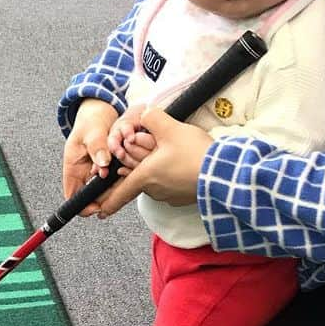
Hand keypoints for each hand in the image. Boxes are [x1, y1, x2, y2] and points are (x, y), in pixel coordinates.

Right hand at [62, 99, 118, 215]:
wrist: (100, 111)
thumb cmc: (90, 120)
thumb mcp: (92, 132)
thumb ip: (97, 147)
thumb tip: (102, 164)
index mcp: (73, 166)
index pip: (72, 194)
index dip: (82, 205)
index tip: (96, 208)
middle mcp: (84, 171)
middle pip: (91, 195)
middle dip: (104, 198)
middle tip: (117, 194)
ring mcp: (97, 171)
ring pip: (105, 189)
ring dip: (114, 188)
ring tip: (124, 179)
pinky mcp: (110, 168)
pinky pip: (115, 180)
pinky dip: (122, 179)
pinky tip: (129, 173)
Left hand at [94, 108, 213, 216]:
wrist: (225, 173)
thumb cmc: (195, 154)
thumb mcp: (170, 128)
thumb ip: (151, 117)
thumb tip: (144, 114)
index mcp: (145, 177)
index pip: (121, 192)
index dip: (107, 202)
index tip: (99, 211)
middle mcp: (155, 190)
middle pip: (139, 178)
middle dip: (138, 167)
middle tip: (147, 151)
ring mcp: (170, 196)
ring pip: (155, 182)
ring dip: (156, 170)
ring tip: (169, 154)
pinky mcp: (184, 197)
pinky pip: (170, 185)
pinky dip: (169, 175)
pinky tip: (181, 162)